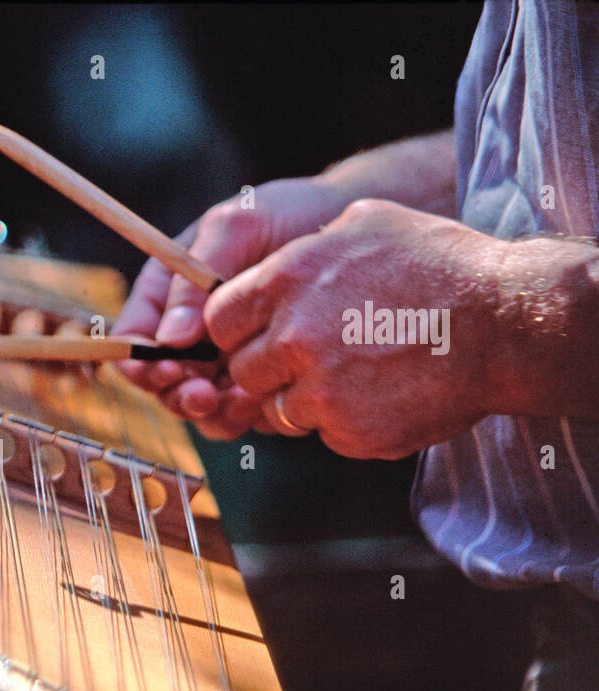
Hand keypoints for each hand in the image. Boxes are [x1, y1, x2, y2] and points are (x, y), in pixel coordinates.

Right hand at [114, 176, 354, 438]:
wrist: (346, 225)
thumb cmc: (284, 215)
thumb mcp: (235, 227)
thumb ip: (193, 281)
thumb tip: (168, 340)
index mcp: (167, 297)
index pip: (134, 340)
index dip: (139, 362)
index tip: (165, 368)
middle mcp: (190, 337)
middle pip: (165, 385)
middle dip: (180, 396)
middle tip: (204, 395)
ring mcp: (225, 363)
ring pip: (204, 409)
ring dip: (217, 414)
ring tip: (246, 399)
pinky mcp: (263, 381)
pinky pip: (249, 414)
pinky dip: (257, 415)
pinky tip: (279, 397)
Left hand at [204, 198, 503, 458]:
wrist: (505, 325)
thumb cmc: (441, 266)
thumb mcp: (369, 223)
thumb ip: (309, 245)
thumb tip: (281, 257)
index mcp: (288, 279)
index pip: (218, 319)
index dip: (237, 331)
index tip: (260, 334)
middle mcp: (293, 335)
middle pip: (242, 370)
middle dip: (270, 369)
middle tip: (315, 358)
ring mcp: (319, 389)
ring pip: (277, 409)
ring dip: (305, 399)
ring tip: (356, 374)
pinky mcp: (347, 430)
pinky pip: (321, 434)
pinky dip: (345, 422)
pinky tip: (382, 395)